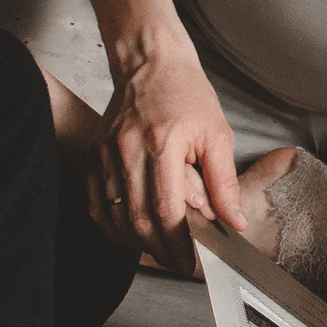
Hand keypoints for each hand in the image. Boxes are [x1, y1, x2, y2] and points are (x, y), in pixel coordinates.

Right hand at [90, 50, 243, 271]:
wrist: (151, 63)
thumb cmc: (187, 95)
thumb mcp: (217, 134)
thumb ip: (224, 183)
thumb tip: (233, 223)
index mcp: (162, 142)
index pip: (166, 210)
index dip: (178, 244)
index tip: (190, 262)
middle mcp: (127, 149)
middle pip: (137, 219)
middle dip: (159, 250)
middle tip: (178, 264)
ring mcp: (104, 152)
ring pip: (114, 216)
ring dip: (136, 242)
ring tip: (159, 250)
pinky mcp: (92, 153)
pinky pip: (96, 204)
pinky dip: (113, 226)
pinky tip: (132, 233)